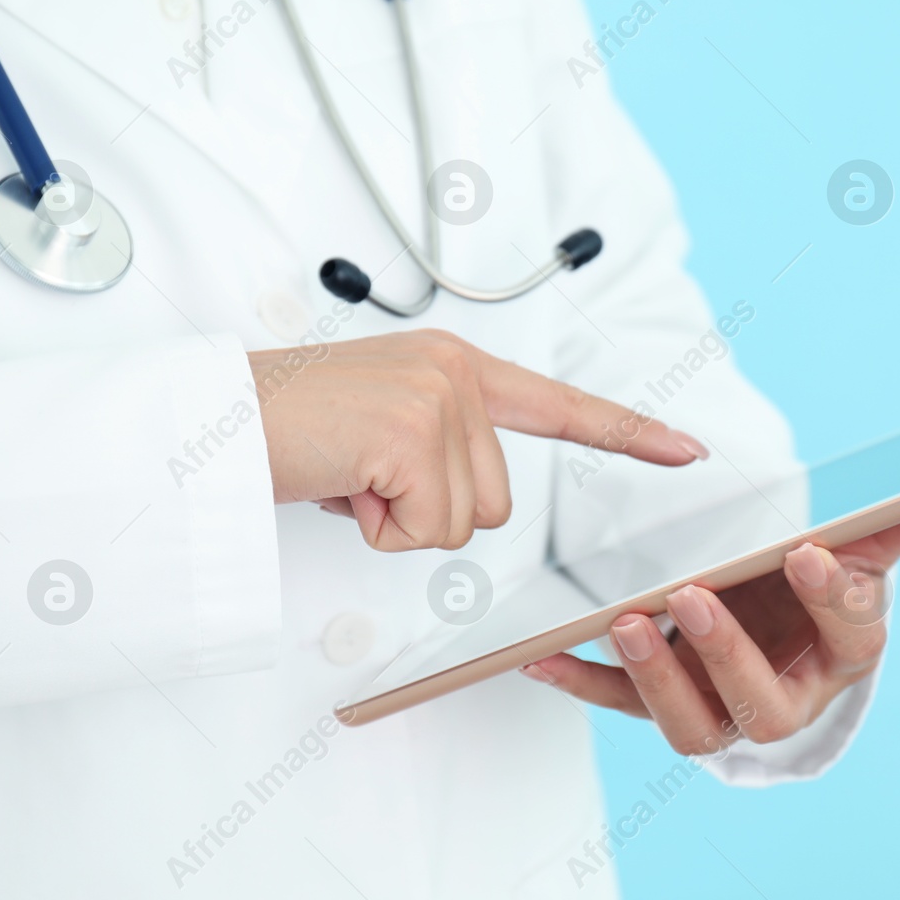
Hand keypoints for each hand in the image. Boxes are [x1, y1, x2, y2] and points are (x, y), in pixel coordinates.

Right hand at [248, 329, 707, 551]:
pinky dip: (377, 531)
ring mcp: (440, 400)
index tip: (687, 450)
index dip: (627, 432)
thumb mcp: (379, 426)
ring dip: (400, 523)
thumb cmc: (284, 431)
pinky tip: (339, 484)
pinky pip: (425, 534)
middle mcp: (457, 373)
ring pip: (464, 524)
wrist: (212, 422)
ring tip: (345, 476)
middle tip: (360, 476)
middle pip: (497, 503)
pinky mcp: (414, 436)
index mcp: (455, 365)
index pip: (559, 405)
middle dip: (426, 512)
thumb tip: (457, 504)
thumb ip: (436, 445)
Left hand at [523, 489, 899, 755]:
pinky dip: (580, 684)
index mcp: (846, 653)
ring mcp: (722, 709)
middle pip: (761, 702)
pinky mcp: (664, 703)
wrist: (782, 631)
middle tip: (695, 596)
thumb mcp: (865, 550)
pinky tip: (541, 659)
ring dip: (654, 678)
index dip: (832, 595)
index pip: (849, 630)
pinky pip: (619, 705)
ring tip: (624, 625)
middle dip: (727, 652)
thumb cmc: (820, 588)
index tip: (809, 551)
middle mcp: (785, 697)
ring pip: (692, 723)